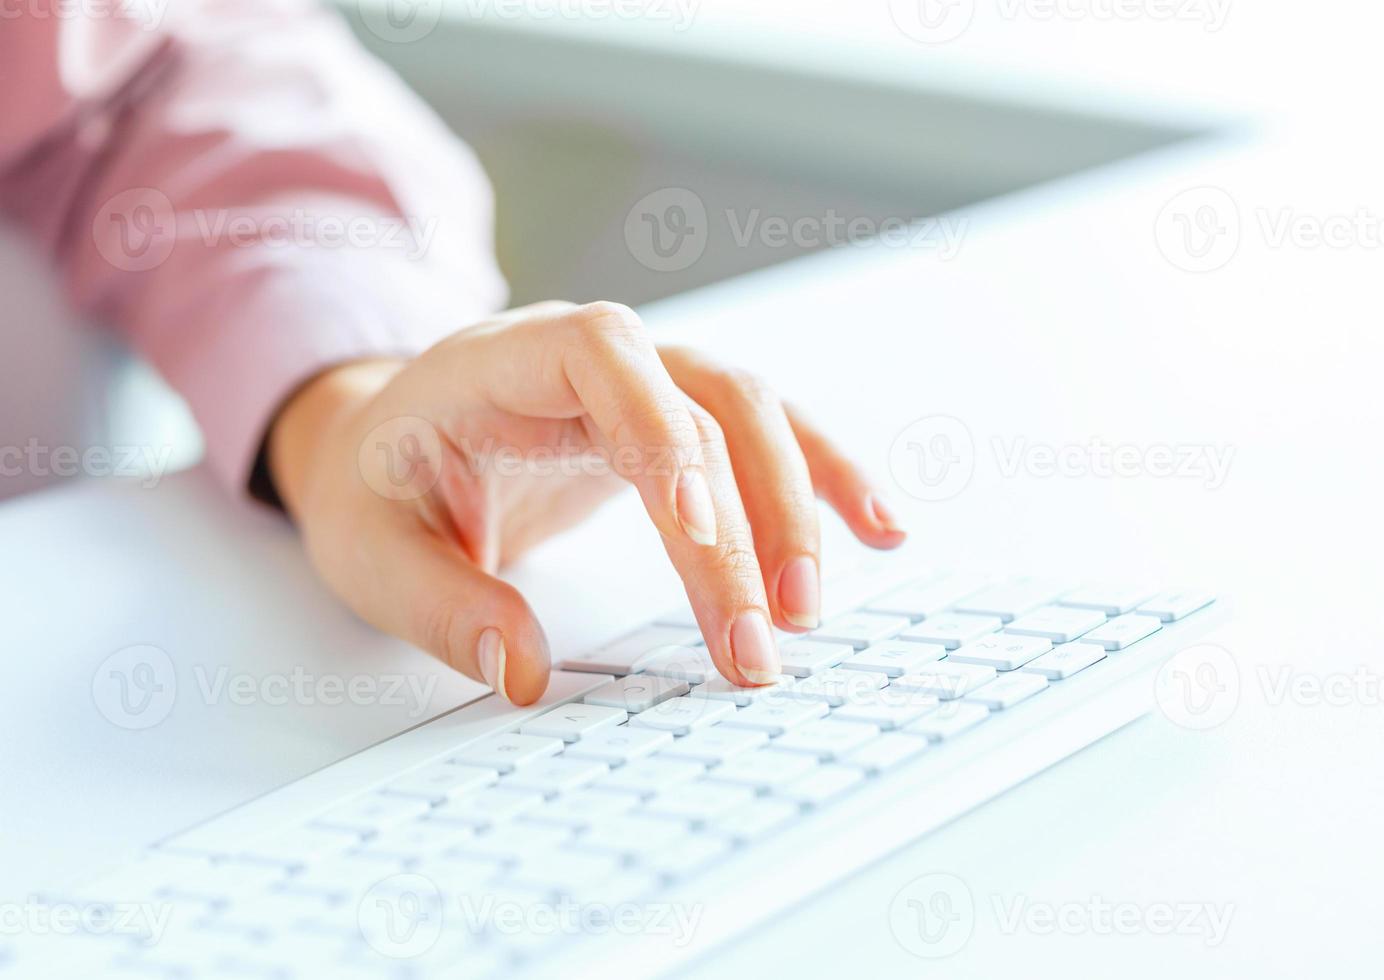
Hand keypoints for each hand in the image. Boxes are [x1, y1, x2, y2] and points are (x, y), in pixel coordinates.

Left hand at [267, 301, 904, 703]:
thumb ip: (441, 605)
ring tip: (807, 612)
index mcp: (508, 360)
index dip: (661, 432)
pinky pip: (770, 436)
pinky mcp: (680, 423)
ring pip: (755, 416)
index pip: (604, 359)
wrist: (392, 441)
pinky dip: (826, 478)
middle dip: (744, 524)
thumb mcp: (371, 550)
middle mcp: (595, 355)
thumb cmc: (381, 486)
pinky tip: (879, 529)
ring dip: (796, 509)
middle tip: (755, 644)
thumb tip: (525, 675)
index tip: (699, 532)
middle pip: (704, 406)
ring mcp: (648, 382)